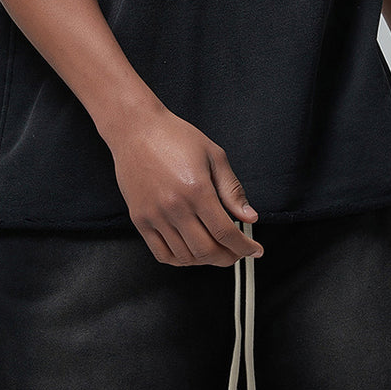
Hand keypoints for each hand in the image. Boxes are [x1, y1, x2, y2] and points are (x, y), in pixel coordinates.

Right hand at [107, 102, 263, 268]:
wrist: (136, 129)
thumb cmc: (173, 136)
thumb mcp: (214, 156)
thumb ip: (232, 190)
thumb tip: (249, 217)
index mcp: (197, 190)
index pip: (225, 233)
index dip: (244, 247)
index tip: (254, 250)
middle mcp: (175, 206)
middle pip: (207, 251)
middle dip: (229, 258)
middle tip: (237, 253)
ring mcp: (155, 215)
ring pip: (185, 257)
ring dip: (206, 260)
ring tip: (216, 251)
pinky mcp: (139, 219)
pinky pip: (161, 253)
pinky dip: (180, 260)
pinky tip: (190, 252)